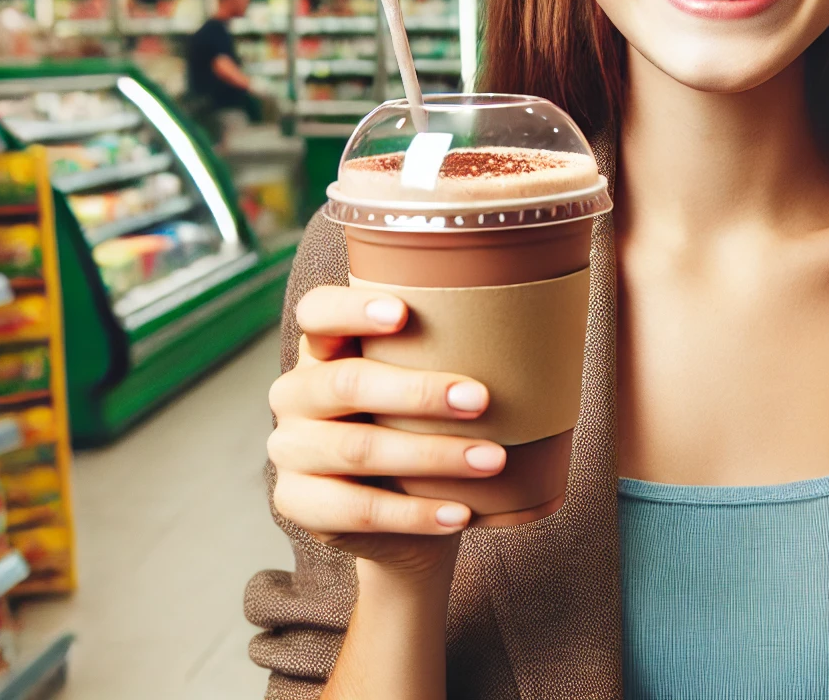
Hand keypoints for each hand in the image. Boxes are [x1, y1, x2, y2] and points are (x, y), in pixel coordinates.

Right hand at [267, 285, 507, 579]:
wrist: (404, 517)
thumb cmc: (424, 429)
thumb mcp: (425, 387)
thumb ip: (446, 353)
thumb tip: (537, 321)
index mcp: (323, 349)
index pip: (317, 313)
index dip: (351, 310)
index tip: (404, 313)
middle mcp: (295, 394)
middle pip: (346, 384)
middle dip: (419, 391)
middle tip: (481, 400)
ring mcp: (290, 450)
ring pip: (358, 449)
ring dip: (432, 455)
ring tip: (493, 460)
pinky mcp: (298, 503)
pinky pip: (358, 509)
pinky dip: (416, 514)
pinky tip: (462, 514)